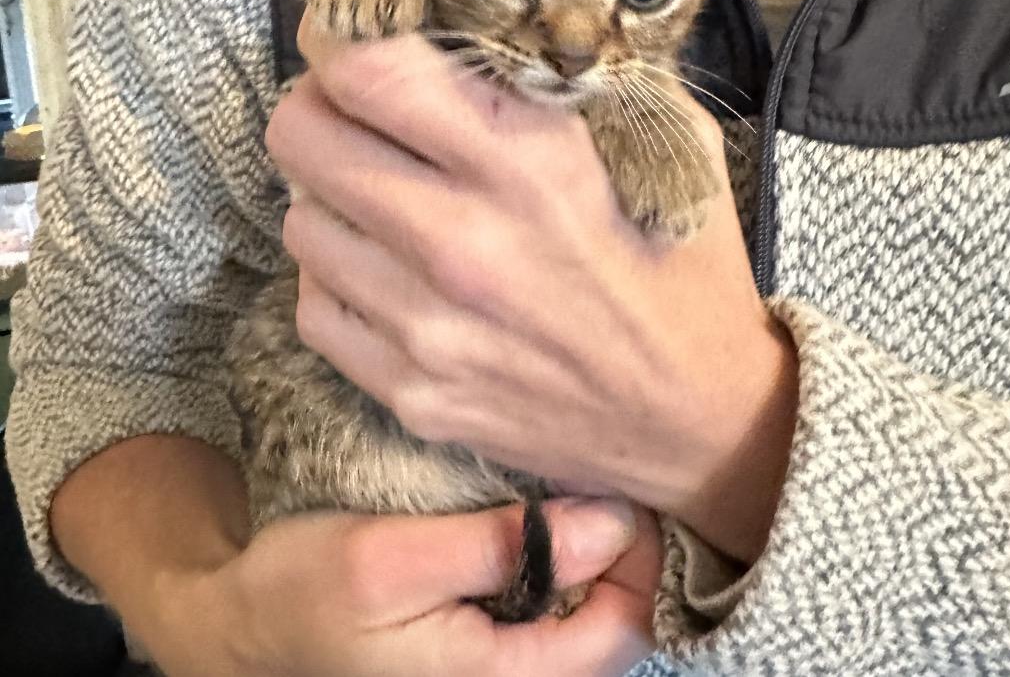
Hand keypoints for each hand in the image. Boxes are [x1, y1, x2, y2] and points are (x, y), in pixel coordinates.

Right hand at [150, 498, 659, 676]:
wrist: (248, 623)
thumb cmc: (307, 592)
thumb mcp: (393, 559)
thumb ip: (499, 546)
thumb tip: (608, 522)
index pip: (621, 631)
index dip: (638, 558)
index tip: (620, 487)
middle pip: (614, 625)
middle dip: (623, 552)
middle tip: (604, 475)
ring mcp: (493, 667)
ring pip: (586, 617)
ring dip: (595, 554)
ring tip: (579, 487)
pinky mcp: (480, 646)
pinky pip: (549, 610)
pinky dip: (562, 560)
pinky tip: (543, 517)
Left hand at [268, 28, 798, 561]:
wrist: (699, 419)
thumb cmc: (685, 267)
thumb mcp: (667, 142)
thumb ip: (576, 79)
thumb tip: (478, 37)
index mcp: (530, 160)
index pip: (371, 71)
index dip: (335, 34)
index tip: (340, 31)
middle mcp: (463, 240)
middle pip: (303, 137)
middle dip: (317, 109)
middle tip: (352, 114)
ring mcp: (427, 327)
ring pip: (300, 221)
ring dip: (330, 197)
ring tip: (383, 202)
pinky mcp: (412, 393)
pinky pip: (315, 306)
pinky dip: (338, 277)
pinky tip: (388, 273)